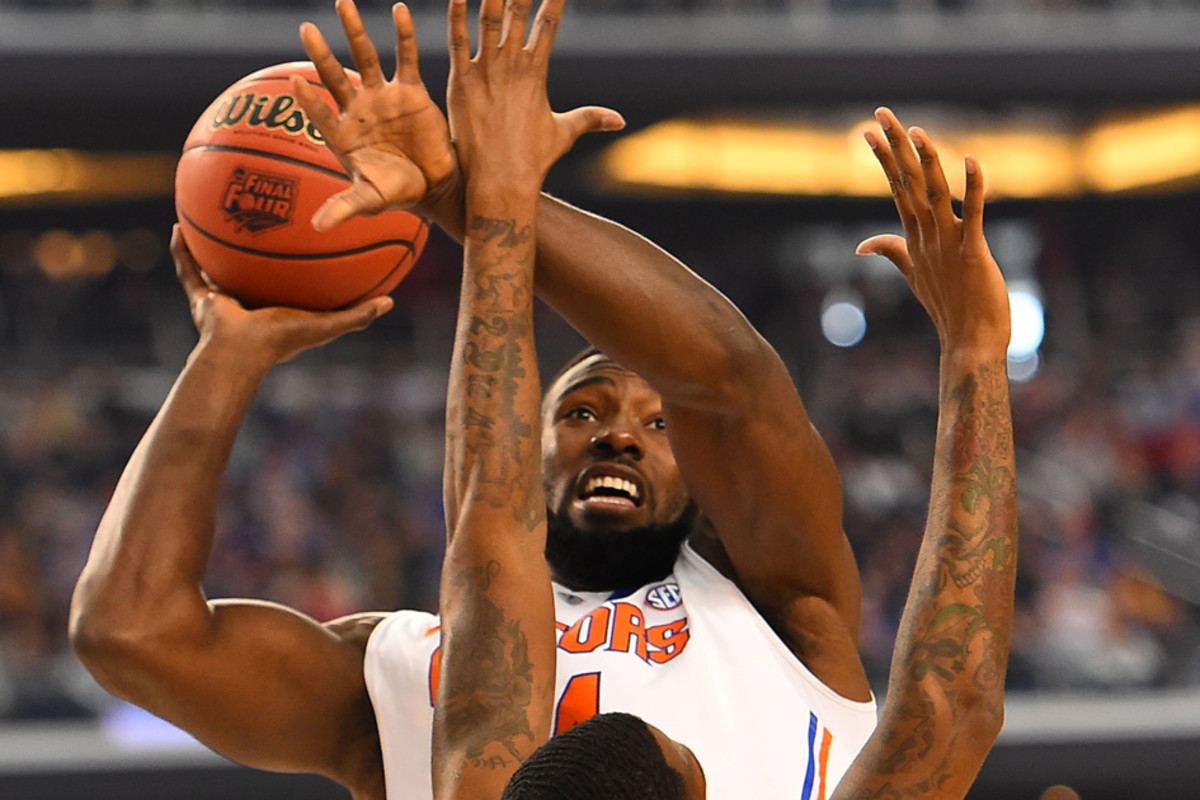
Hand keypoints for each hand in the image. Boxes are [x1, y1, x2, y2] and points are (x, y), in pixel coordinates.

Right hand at [171, 226, 390, 366]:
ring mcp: (222, 300)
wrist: (240, 353)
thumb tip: (390, 302)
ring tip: (212, 214)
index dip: (292, 265)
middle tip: (255, 218)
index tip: (302, 241)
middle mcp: (248, 301)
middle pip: (249, 269)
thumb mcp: (327, 324)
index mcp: (276, 308)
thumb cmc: (283, 340)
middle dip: (251, 250)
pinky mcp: (200, 297)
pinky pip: (188, 268)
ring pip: (214, 266)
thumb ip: (358, 315)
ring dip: (211, 244)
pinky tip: (179, 224)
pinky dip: (181, 250)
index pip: (286, 282)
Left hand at [292, 0, 457, 230]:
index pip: (320, 112)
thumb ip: (344, 207)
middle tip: (305, 28)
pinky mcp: (410, 92)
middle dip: (321, 52)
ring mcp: (383, 97)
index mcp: (342, 134)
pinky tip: (399, 10)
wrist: (432, 185)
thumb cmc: (396, 192)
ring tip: (343, 3)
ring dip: (354, 31)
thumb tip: (316, 227)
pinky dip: (403, 35)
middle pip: (335, 76)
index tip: (294, 82)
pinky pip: (405, 58)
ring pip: (365, 57)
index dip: (308, 99)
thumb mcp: (369, 200)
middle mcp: (358, 110)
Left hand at [447, 0, 623, 189]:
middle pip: (517, 13)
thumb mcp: (563, 133)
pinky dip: (455, 16)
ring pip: (486, 20)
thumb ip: (589, 118)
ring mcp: (485, 72)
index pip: (547, 24)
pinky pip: (456, 41)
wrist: (502, 181)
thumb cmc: (532, 160)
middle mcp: (512, 66)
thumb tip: (620, 121)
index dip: (551, 0)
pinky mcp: (461, 82)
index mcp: (536, 73)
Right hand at [857, 107, 1010, 355]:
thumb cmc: (948, 308)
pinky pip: (972, 213)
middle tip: (881, 115)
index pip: (896, 189)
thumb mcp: (915, 275)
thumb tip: (863, 244)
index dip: (885, 159)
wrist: (969, 342)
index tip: (871, 132)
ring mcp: (947, 244)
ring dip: (926, 161)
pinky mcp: (973, 252)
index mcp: (914, 238)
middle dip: (894, 147)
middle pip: (907, 184)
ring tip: (917, 131)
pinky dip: (972, 187)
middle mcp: (926, 237)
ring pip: (933, 194)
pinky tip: (971, 161)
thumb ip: (892, 252)